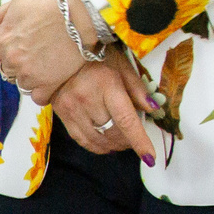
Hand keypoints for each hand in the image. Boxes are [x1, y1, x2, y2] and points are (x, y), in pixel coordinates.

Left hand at [0, 0, 96, 99]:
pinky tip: (53, 81)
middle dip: (22, 63)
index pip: (1, 53)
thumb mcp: (18, 2)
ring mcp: (29, 74)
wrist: (82, 11)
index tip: (30, 43)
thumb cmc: (51, 3)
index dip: (15, 48)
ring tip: (50, 64)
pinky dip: (44, 92)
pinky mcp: (48, 84)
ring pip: (23, 83)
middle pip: (10, 70)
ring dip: (33, 77)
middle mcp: (12, 60)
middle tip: (41, 53)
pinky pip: (39, 98)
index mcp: (2, 41)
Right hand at [45, 58, 159, 162]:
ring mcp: (72, 109)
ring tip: (122, 142)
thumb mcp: (122, 66)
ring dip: (114, 145)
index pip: (126, 120)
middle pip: (113, 132)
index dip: (139, 141)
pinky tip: (106, 145)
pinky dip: (96, 146)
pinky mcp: (62, 115)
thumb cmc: (96, 58)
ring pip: (97, 140)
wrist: (59, 56)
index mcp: (107, 85)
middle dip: (128, 141)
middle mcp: (88, 100)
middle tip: (135, 139)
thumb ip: (138, 89)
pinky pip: (81, 139)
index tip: (150, 157)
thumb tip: (154, 109)